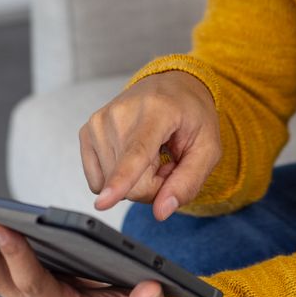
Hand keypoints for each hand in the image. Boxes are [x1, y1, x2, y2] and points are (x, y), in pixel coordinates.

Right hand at [79, 71, 220, 219]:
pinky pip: (98, 180)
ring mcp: (100, 121)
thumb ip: (188, 181)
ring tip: (151, 153)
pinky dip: (117, 177)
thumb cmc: (191, 114)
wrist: (171, 85)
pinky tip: (131, 156)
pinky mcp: (87, 131)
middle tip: (167, 160)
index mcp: (157, 110)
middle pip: (131, 182)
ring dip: (136, 179)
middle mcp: (122, 112)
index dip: (121, 181)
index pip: (137, 153)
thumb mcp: (208, 148)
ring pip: (113, 184)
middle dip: (153, 184)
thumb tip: (161, 211)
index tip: (103, 202)